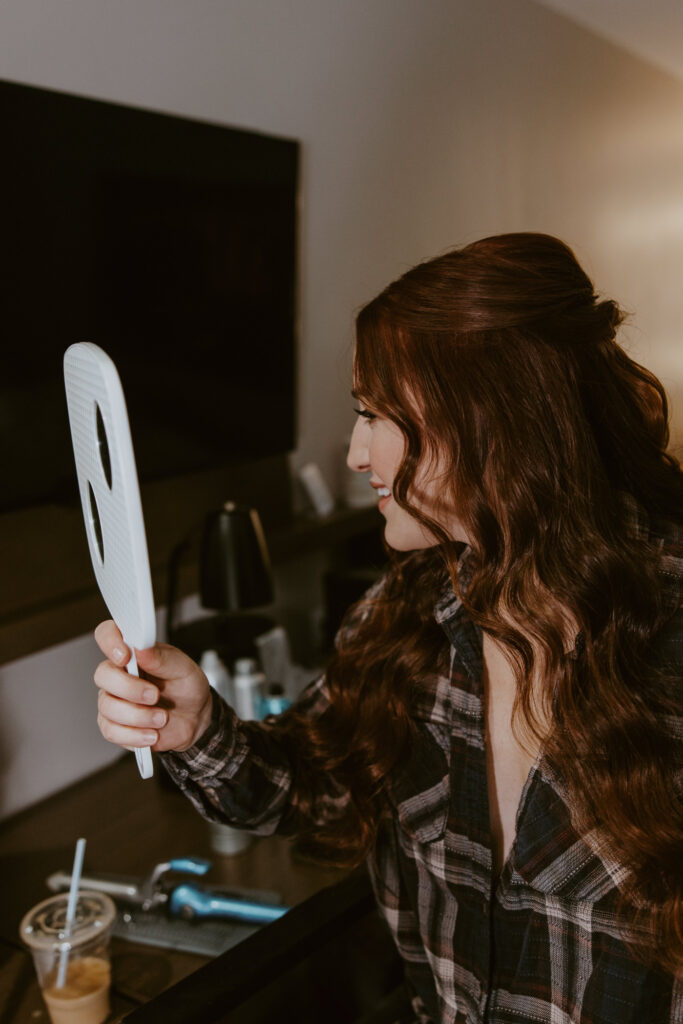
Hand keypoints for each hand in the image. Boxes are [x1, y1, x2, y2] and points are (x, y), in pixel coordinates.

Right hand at [94, 620, 213, 752]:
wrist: (195, 719)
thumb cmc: (186, 687)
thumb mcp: (184, 669)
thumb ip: (163, 658)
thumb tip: (142, 647)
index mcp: (133, 652)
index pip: (107, 635)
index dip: (110, 642)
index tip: (126, 656)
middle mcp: (118, 674)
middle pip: (103, 675)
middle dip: (130, 688)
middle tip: (155, 695)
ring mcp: (113, 700)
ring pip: (108, 707)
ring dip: (138, 716)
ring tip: (162, 718)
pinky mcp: (114, 725)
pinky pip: (112, 731)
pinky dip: (135, 735)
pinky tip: (152, 734)